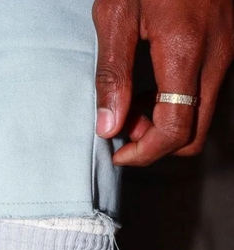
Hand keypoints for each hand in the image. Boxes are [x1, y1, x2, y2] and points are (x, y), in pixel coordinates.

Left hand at [93, 0, 233, 165]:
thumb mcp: (117, 14)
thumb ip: (113, 75)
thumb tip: (109, 126)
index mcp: (186, 53)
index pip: (175, 131)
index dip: (144, 153)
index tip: (117, 152)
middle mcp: (215, 58)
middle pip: (193, 133)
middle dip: (156, 144)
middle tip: (123, 130)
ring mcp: (224, 53)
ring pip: (200, 116)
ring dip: (165, 125)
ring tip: (131, 107)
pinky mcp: (223, 46)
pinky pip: (202, 94)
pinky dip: (175, 105)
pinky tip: (149, 90)